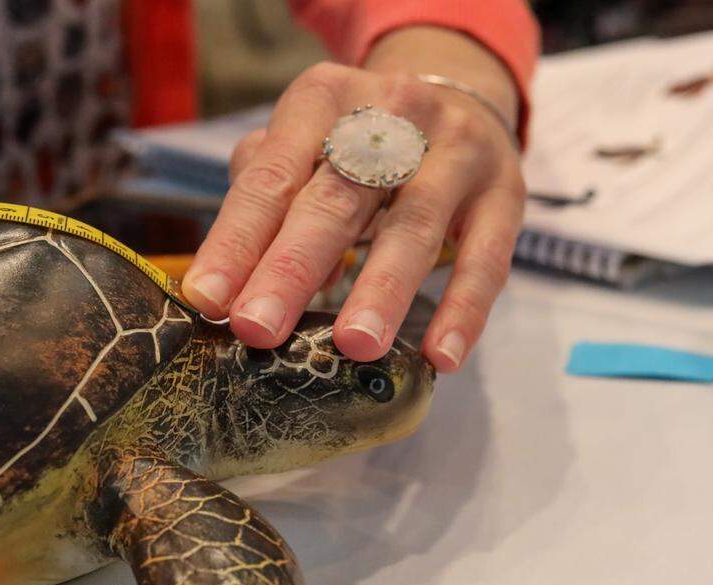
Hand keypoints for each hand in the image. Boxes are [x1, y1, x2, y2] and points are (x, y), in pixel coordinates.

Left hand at [181, 29, 525, 372]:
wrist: (461, 100)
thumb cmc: (356, 144)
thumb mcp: (304, 146)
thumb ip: (267, 201)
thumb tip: (236, 282)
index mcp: (322, 100)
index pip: (272, 177)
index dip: (237, 241)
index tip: (207, 300)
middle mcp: (392, 114)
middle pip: (334, 199)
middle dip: (291, 268)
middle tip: (257, 329)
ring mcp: (456, 151)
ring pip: (413, 225)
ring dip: (381, 290)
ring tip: (354, 346)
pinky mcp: (505, 192)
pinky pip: (487, 257)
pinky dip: (463, 309)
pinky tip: (440, 356)